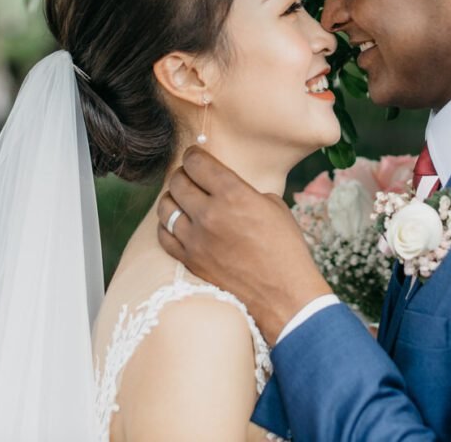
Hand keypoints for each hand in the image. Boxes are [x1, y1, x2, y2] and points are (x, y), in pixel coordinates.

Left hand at [157, 147, 331, 343]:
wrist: (284, 296)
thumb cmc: (287, 249)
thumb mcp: (274, 207)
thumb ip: (245, 192)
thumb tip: (227, 189)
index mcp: (234, 194)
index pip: (197, 163)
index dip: (194, 155)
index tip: (195, 157)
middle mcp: (209, 214)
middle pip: (177, 181)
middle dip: (182, 174)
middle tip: (189, 176)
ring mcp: (196, 240)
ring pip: (165, 207)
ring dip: (172, 198)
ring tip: (181, 199)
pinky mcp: (190, 261)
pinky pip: (163, 236)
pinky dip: (166, 225)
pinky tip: (176, 223)